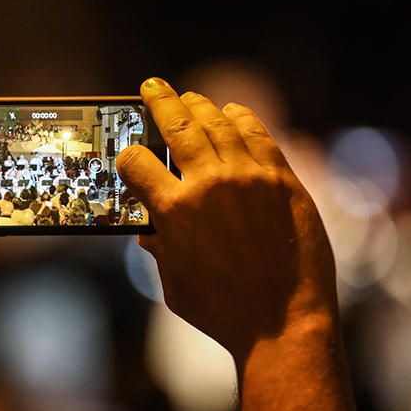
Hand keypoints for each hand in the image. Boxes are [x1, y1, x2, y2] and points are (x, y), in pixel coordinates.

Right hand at [116, 77, 336, 362]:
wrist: (284, 324)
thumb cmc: (223, 312)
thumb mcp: (173, 283)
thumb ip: (159, 249)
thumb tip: (149, 230)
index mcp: (174, 210)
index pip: (136, 162)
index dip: (126, 157)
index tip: (128, 157)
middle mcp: (209, 184)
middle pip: (177, 125)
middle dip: (160, 101)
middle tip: (152, 87)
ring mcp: (250, 177)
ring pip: (218, 122)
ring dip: (199, 105)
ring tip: (189, 96)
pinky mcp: (283, 180)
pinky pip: (258, 136)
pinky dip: (241, 119)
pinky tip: (231, 113)